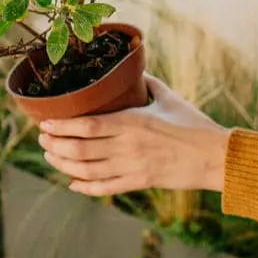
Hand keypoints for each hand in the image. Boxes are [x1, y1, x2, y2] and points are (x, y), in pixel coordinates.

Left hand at [37, 77, 230, 196]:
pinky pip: (104, 187)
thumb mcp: (169, 98)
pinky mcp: (139, 182)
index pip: (87, 124)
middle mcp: (128, 146)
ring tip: (51, 156)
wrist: (214, 156)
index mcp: (133, 121)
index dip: (62, 126)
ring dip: (64, 164)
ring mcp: (132, 167)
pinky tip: (72, 182)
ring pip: (87, 169)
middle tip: (43, 139)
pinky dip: (84, 186)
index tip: (46, 123)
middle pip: (80, 149)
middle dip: (56, 145)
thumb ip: (147, 84)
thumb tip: (133, 70)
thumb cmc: (194, 124)